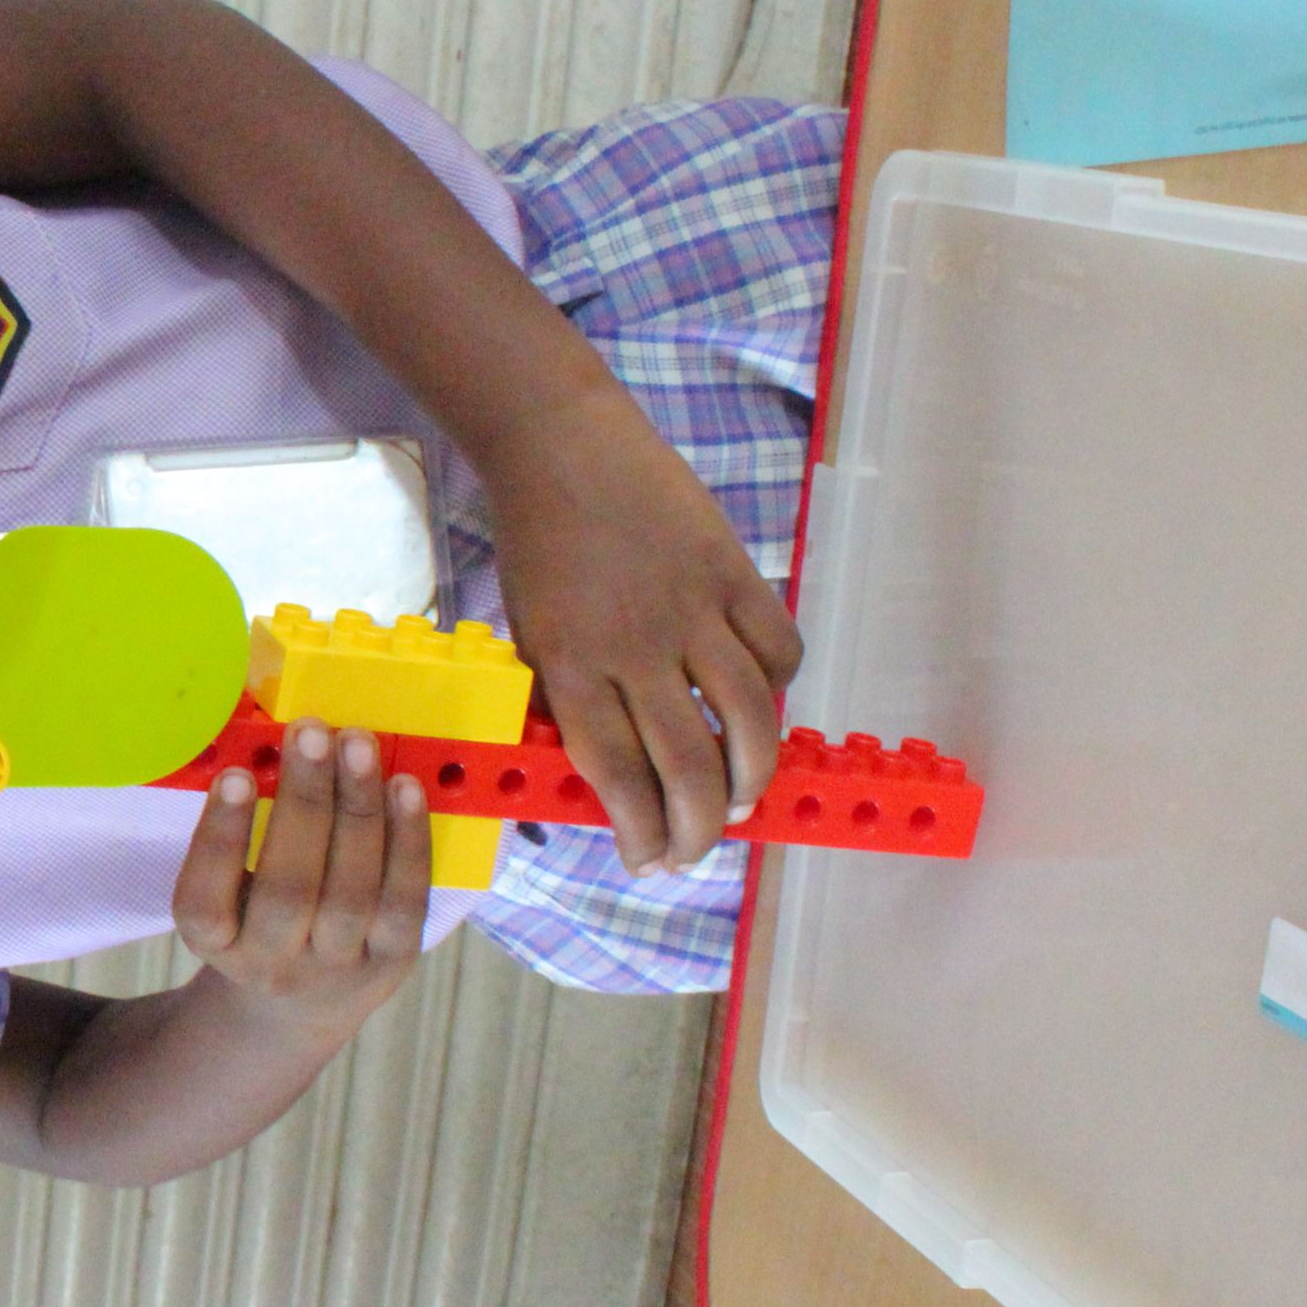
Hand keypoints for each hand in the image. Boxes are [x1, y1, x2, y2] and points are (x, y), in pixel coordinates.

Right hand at [171, 723, 432, 1041]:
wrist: (300, 1005)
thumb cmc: (255, 919)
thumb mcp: (226, 894)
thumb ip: (235, 837)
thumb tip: (274, 749)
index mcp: (213, 943)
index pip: (205, 901)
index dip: (220, 839)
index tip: (235, 775)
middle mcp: (271, 964)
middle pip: (289, 891)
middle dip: (304, 803)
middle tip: (311, 733)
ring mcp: (336, 967)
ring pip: (351, 893)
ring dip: (358, 810)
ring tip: (357, 744)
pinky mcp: (392, 962)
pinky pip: (404, 901)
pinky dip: (408, 841)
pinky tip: (404, 787)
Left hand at [481, 389, 803, 875]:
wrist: (559, 445)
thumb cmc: (537, 547)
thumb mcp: (526, 635)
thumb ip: (564, 704)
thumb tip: (602, 781)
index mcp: (570, 665)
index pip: (618, 775)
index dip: (639, 832)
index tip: (646, 862)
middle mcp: (635, 645)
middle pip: (688, 764)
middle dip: (698, 829)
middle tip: (695, 850)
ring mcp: (693, 607)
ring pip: (751, 718)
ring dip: (753, 776)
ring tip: (741, 801)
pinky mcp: (734, 571)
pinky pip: (779, 650)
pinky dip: (779, 689)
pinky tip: (760, 708)